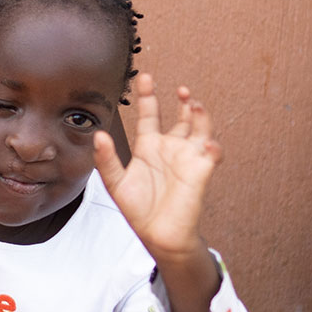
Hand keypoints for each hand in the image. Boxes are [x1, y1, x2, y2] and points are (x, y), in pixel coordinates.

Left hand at [93, 74, 222, 262]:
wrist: (157, 235)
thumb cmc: (138, 209)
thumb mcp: (115, 182)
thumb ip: (106, 159)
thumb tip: (98, 135)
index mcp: (149, 146)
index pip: (151, 113)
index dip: (148, 95)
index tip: (145, 77)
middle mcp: (170, 148)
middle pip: (182, 117)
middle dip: (184, 101)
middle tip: (181, 89)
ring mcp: (187, 159)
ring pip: (201, 130)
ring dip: (201, 117)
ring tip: (194, 105)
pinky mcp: (200, 172)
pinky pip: (211, 155)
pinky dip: (212, 147)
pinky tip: (207, 144)